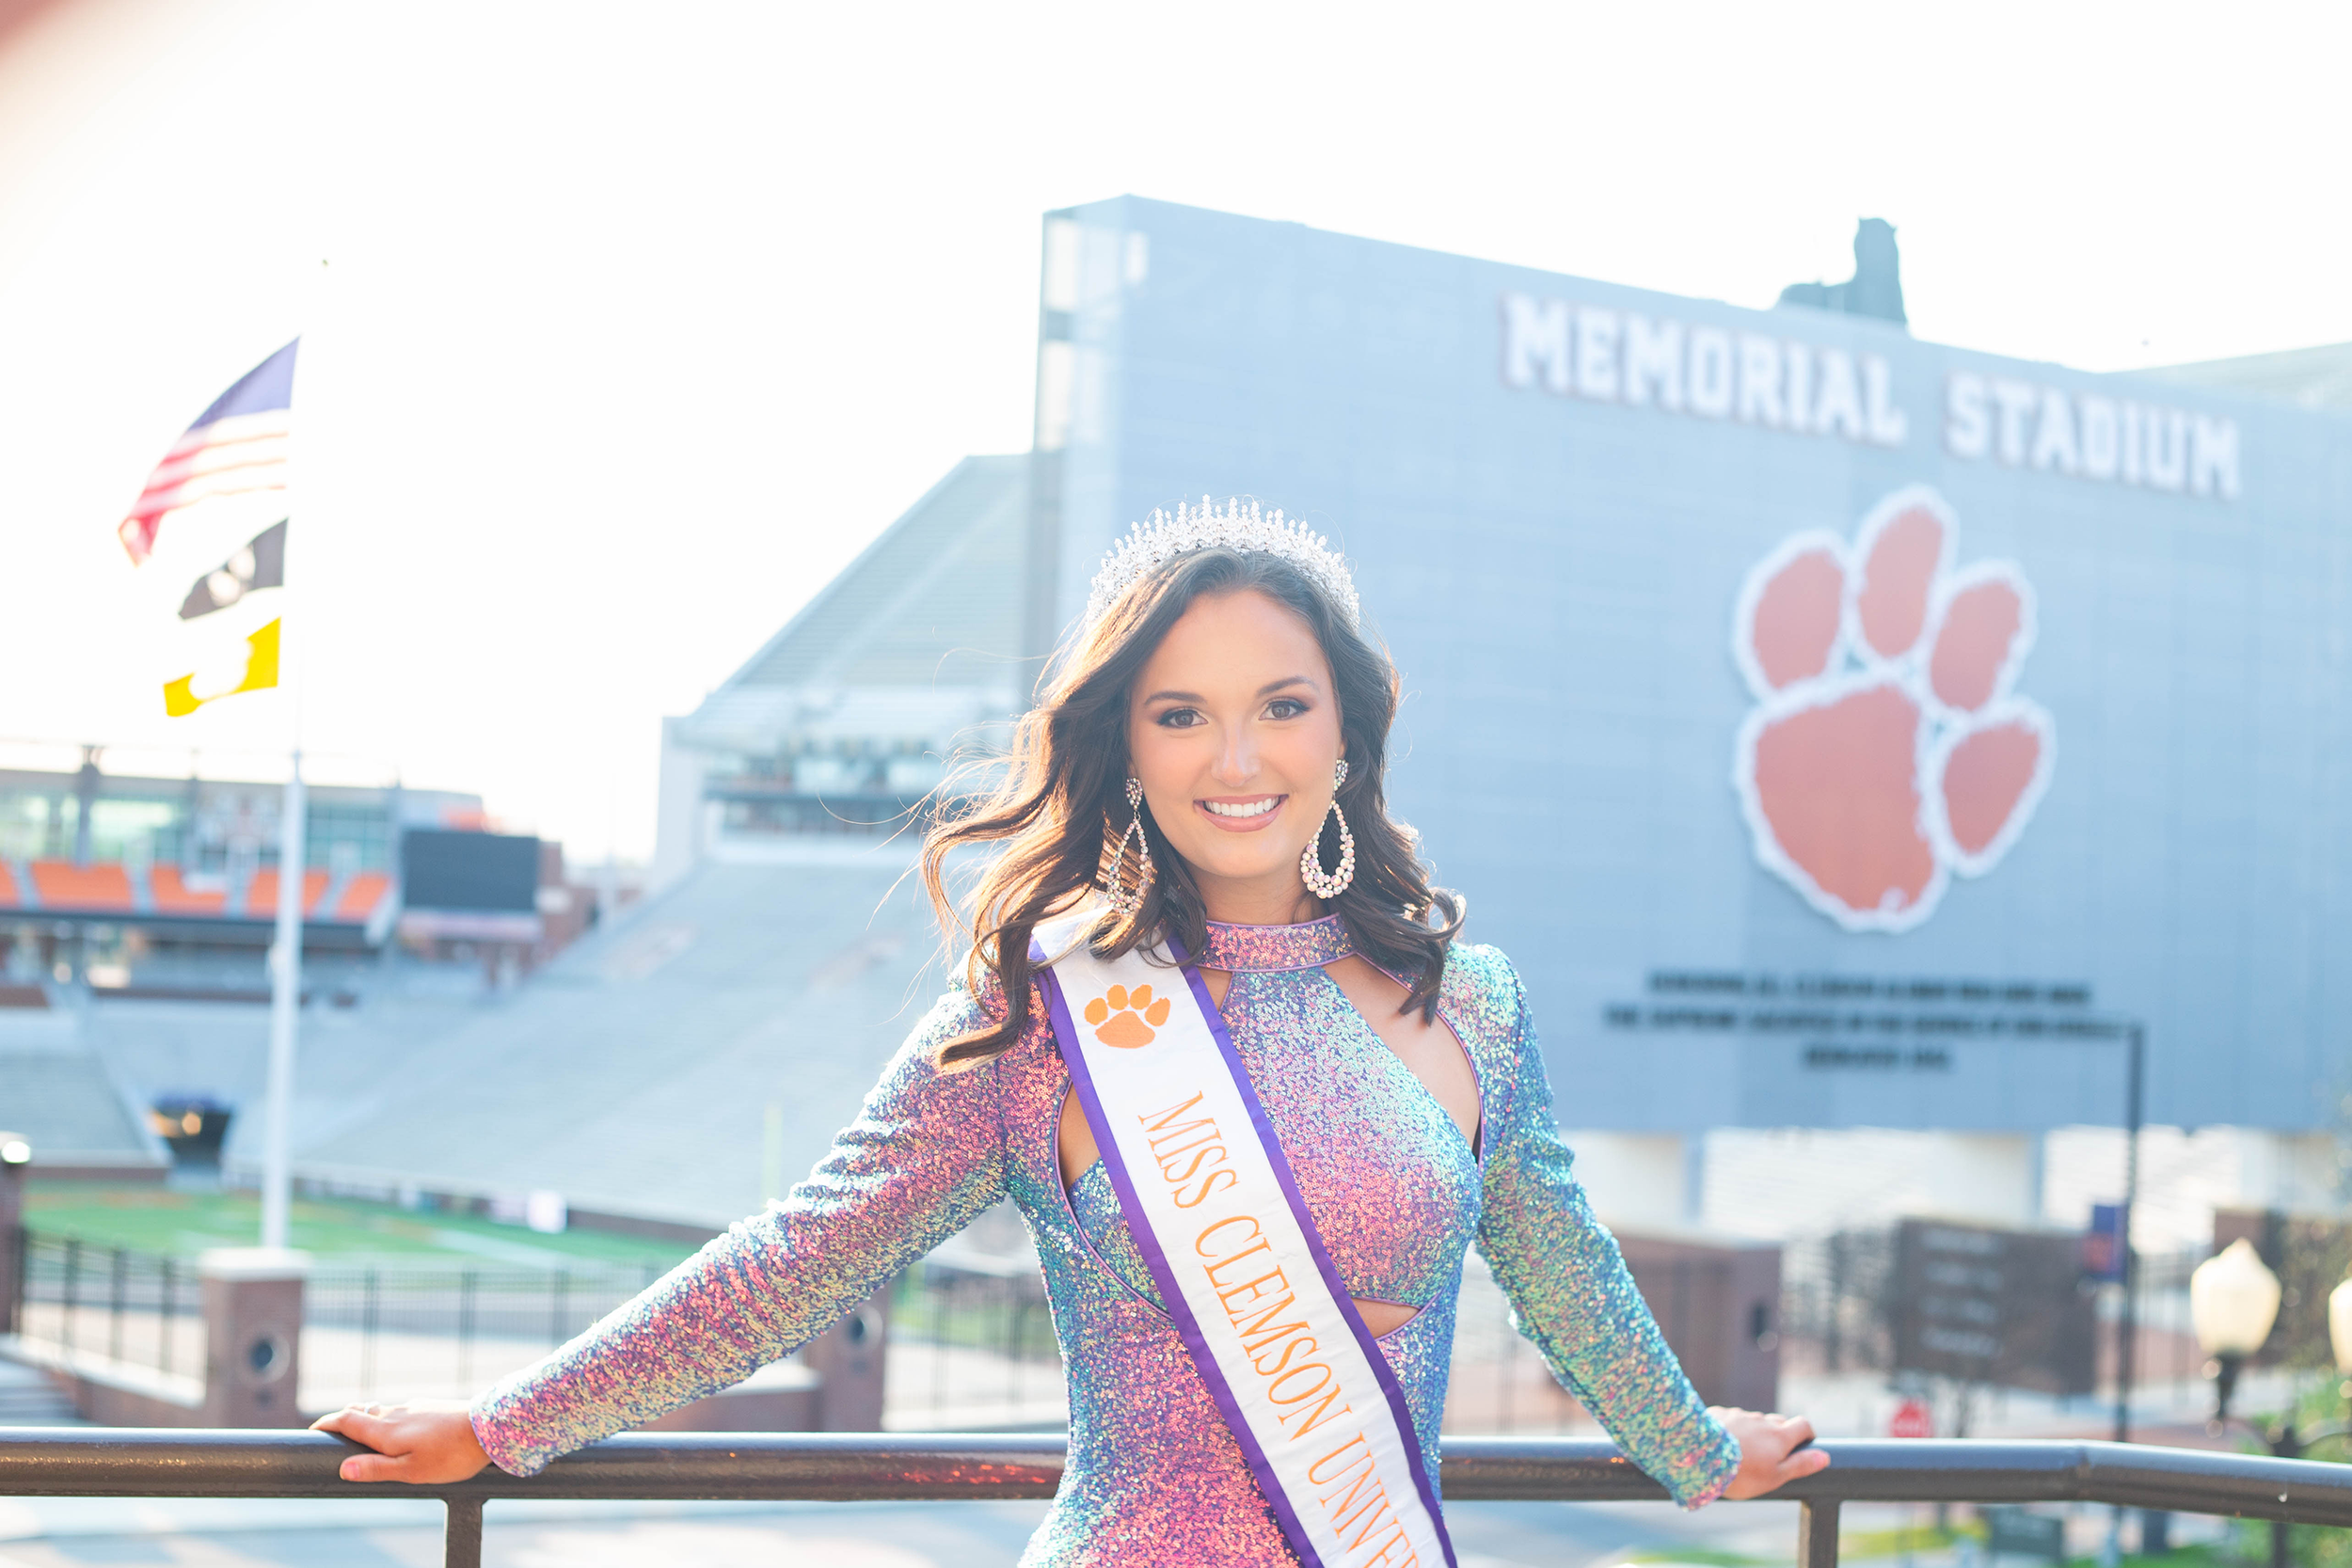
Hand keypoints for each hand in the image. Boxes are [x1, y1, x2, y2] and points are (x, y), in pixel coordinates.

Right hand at [310, 1399, 490, 1483]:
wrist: (490, 1427)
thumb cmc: (451, 1454)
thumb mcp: (412, 1470)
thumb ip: (377, 1468)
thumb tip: (343, 1468)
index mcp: (387, 1431)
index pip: (347, 1420)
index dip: (327, 1423)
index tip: (313, 1430)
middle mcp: (397, 1413)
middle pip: (362, 1411)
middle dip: (344, 1419)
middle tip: (332, 1429)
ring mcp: (415, 1407)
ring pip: (383, 1410)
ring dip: (368, 1418)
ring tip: (362, 1431)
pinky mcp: (430, 1407)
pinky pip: (401, 1411)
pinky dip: (389, 1419)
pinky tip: (400, 1431)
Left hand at [1711, 1407, 1829, 1498]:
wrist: (1699, 1456)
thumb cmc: (1742, 1473)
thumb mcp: (1775, 1476)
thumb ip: (1800, 1465)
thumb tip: (1824, 1457)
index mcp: (1778, 1435)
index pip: (1802, 1424)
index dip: (1807, 1433)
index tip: (1806, 1443)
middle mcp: (1760, 1420)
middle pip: (1777, 1422)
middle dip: (1780, 1433)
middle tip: (1773, 1454)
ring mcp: (1739, 1415)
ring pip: (1754, 1421)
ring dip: (1755, 1432)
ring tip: (1744, 1453)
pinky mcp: (1719, 1414)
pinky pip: (1732, 1420)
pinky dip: (1734, 1429)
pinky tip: (1724, 1444)